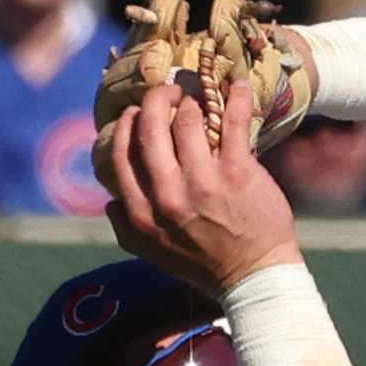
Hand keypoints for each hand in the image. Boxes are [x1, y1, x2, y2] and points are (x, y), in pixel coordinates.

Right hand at [100, 78, 306, 287]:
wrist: (254, 278)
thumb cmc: (204, 265)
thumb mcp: (154, 253)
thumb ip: (127, 226)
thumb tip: (111, 198)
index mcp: (142, 213)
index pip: (122, 153)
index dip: (128, 124)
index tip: (138, 114)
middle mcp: (168, 195)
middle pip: (150, 128)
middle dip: (156, 100)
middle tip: (168, 92)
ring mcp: (204, 182)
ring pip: (188, 120)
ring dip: (193, 102)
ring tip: (201, 99)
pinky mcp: (238, 172)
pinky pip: (234, 122)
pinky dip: (238, 98)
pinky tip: (240, 87)